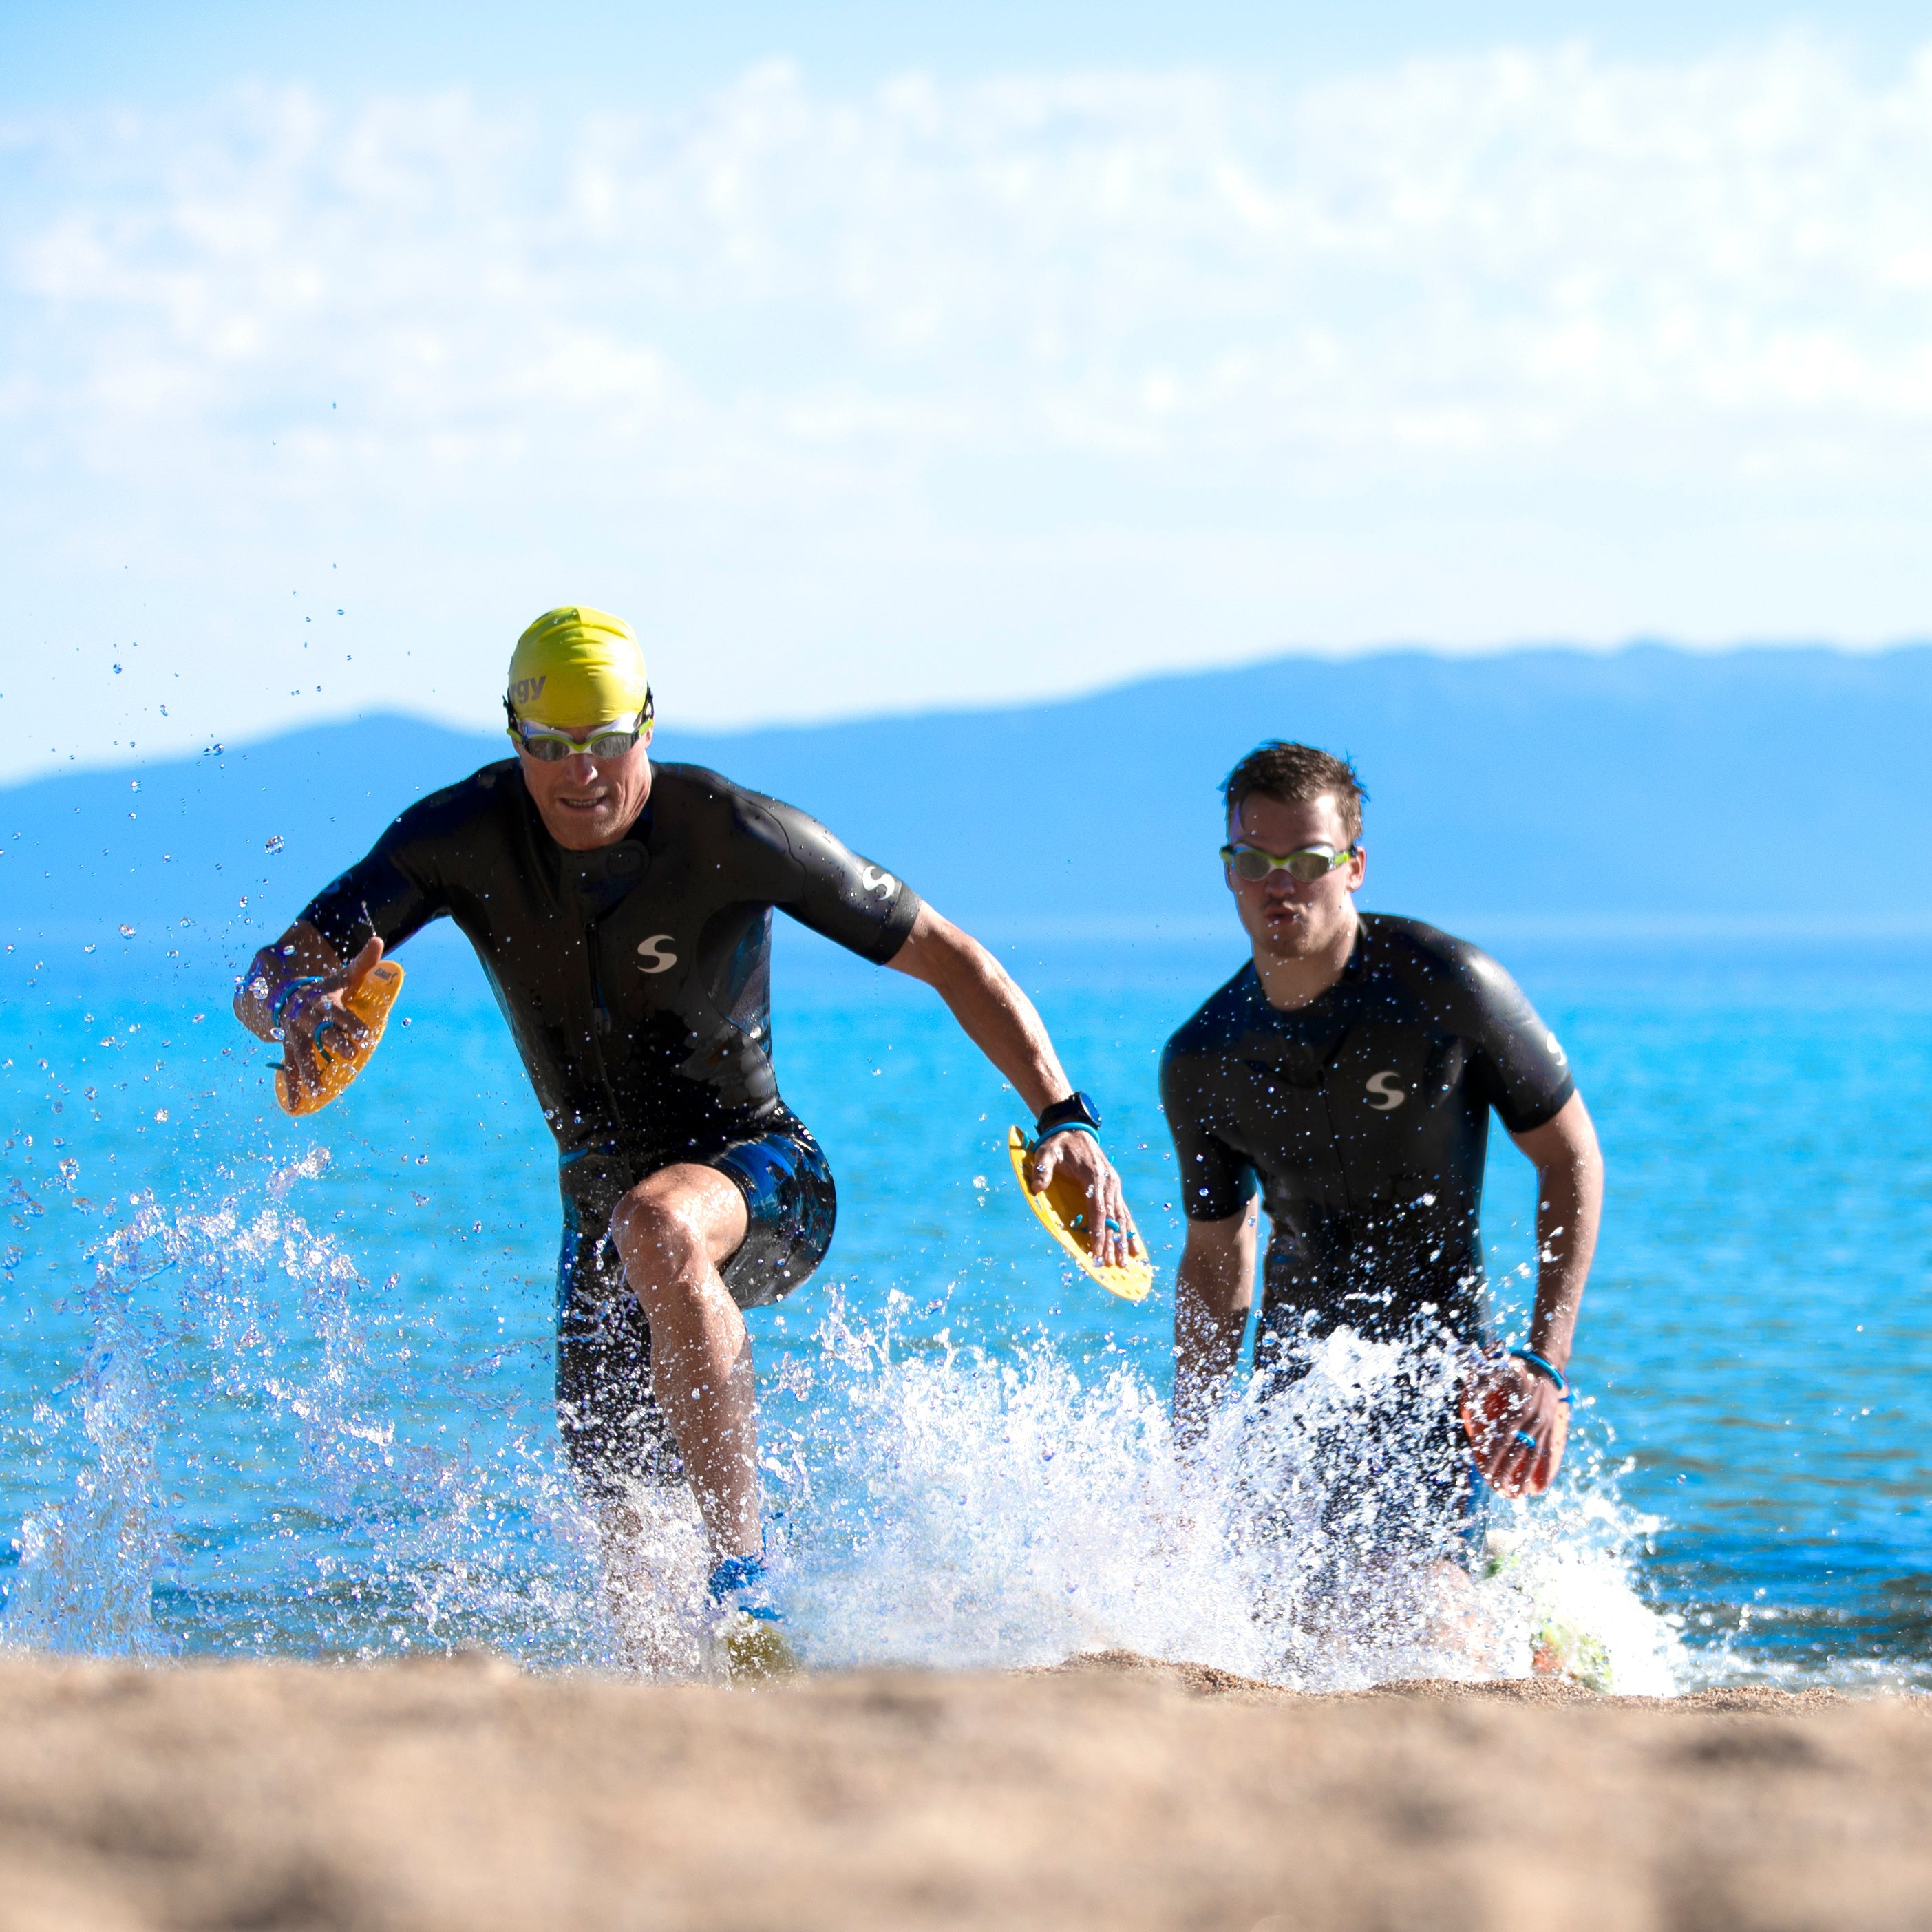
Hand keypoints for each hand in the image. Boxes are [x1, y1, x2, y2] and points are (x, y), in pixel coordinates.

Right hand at [276, 937, 384, 1105]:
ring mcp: (294, 1037)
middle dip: (335, 1044)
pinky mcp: (288, 1050)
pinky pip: (288, 1070)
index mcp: (322, 1003)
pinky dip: (292, 1088)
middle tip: (350, 1055)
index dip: (352, 1023)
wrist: (287, 995)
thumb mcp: (342, 976)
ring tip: (319, 1089)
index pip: (339, 1013)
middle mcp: (307, 1020)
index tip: (366, 1034)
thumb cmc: (325, 990)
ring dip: (310, 1072)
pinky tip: (297, 1106)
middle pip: (321, 1034)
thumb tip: (378, 941)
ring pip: (301, 1055)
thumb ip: (362, 963)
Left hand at [1028, 1130, 1141, 1268]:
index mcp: (1093, 1176)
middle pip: (1113, 1217)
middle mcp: (1108, 1182)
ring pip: (1122, 1216)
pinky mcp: (1115, 1186)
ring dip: (1124, 1239)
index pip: (1098, 1209)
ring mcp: (1114, 1185)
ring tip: (1127, 1261)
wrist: (1074, 1128)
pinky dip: (1129, 1228)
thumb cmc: (1059, 1144)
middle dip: (1113, 1242)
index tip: (1098, 1251)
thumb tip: (1036, 1188)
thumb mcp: (1046, 1153)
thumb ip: (1043, 1169)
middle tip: (1114, 1265)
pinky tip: (1134, 1245)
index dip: (1098, 1231)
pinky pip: (1123, 1210)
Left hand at [1463, 1354, 1568, 1498]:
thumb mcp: (1496, 1371)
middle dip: (1508, 1472)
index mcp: (1517, 1410)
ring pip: (1534, 1456)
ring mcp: (1544, 1425)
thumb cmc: (1515, 1368)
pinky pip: (1549, 1451)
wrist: (1545, 1364)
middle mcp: (1532, 1421)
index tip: (1486, 1472)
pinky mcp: (1552, 1427)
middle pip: (1518, 1452)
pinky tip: (1540, 1484)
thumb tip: (1467, 1401)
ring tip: (1519, 1494)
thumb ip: (1481, 1384)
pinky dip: (1545, 1469)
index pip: (1503, 1439)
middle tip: (1498, 1489)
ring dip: (1526, 1476)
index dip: (1494, 1457)